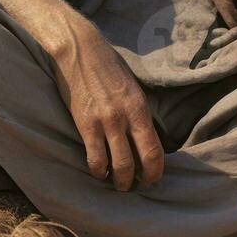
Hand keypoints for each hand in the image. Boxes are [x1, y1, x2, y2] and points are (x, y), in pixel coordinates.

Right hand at [51, 21, 164, 190]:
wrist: (80, 50)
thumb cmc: (108, 65)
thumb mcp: (133, 87)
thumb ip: (138, 112)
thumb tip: (144, 136)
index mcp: (140, 108)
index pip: (155, 149)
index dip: (156, 170)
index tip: (153, 178)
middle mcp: (126, 118)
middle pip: (139, 162)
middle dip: (139, 180)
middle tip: (136, 186)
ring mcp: (105, 123)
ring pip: (118, 166)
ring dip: (119, 181)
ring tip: (117, 184)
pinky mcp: (85, 125)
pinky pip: (95, 158)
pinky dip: (99, 171)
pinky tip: (99, 172)